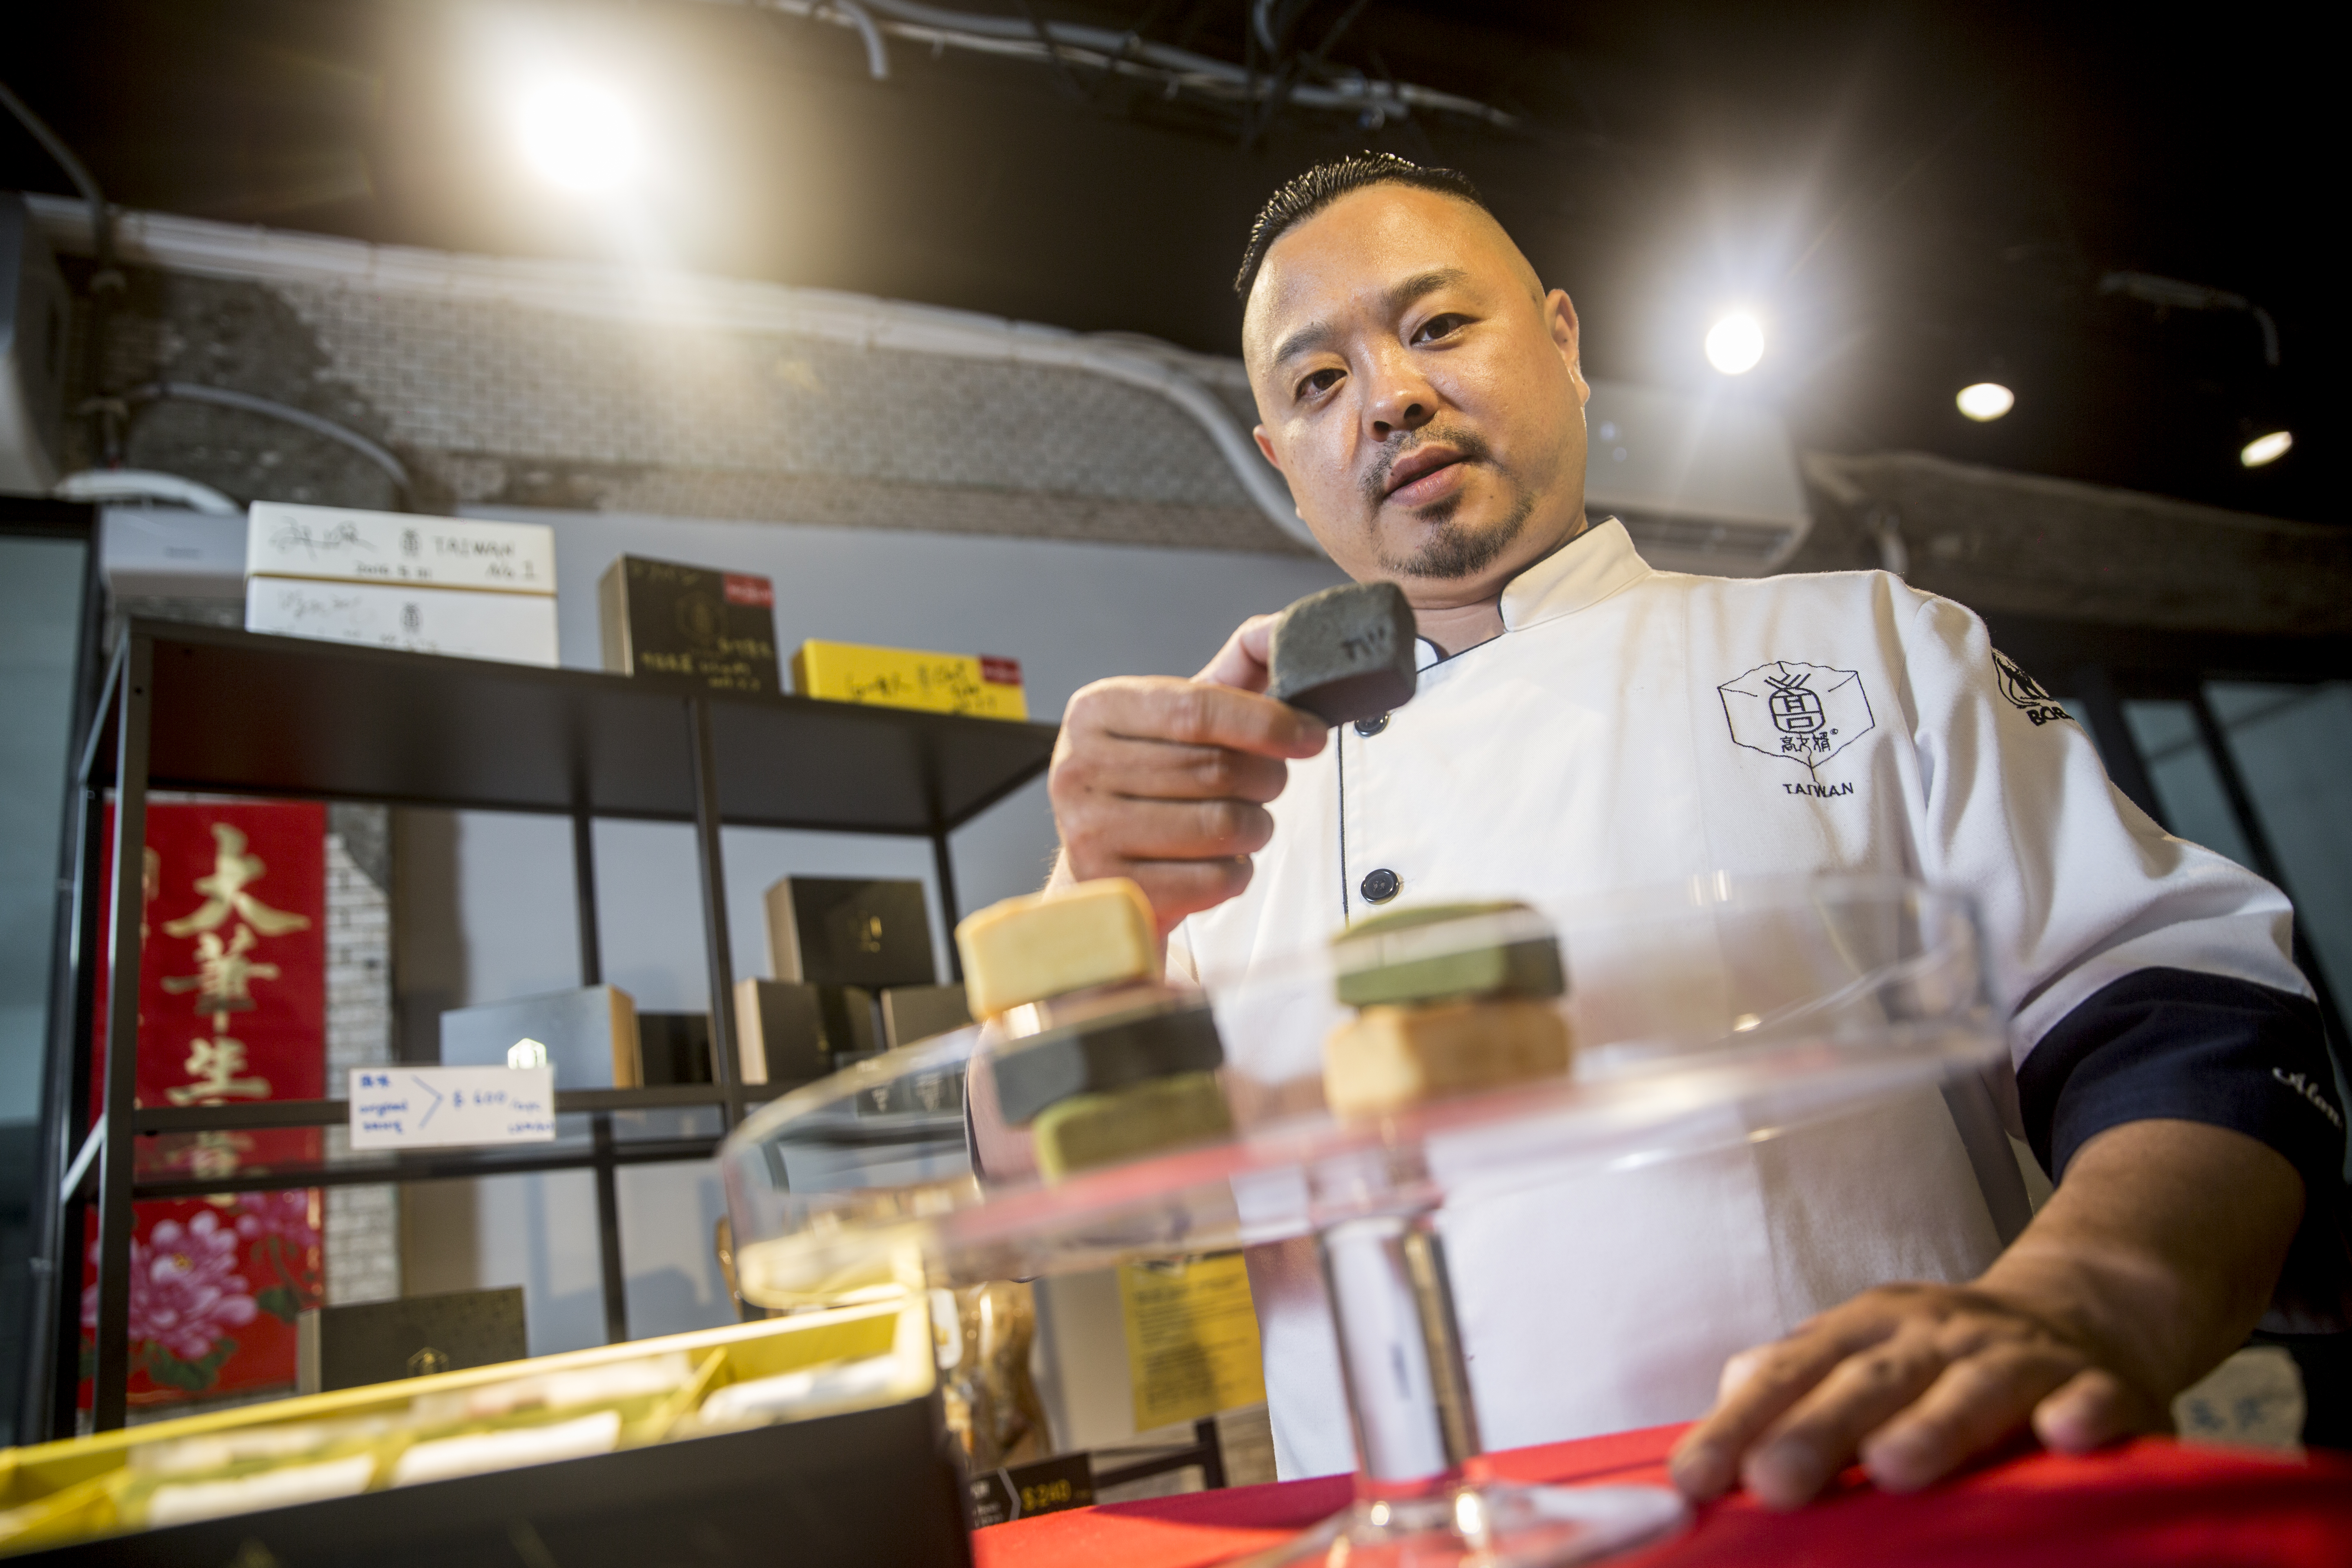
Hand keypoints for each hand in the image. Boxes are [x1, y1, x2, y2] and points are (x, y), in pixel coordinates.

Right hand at [1050, 615, 1326, 932]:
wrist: (1104, 868)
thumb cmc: (1153, 784)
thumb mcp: (1182, 718)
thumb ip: (1236, 670)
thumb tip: (1282, 628)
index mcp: (1097, 710)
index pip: (1196, 708)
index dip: (1266, 721)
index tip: (1311, 734)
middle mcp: (1080, 767)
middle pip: (1215, 769)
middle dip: (1266, 778)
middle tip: (1268, 783)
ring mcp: (1090, 832)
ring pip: (1221, 826)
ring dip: (1255, 827)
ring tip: (1241, 824)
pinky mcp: (1116, 891)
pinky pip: (1214, 879)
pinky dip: (1236, 871)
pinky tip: (1217, 861)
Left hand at [1670, 1119, 2303, 1509]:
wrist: (2078, 1314)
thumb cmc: (1942, 1362)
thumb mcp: (1860, 1358)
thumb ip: (1792, 1387)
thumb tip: (1719, 1410)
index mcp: (1865, 1332)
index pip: (1789, 1373)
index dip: (1739, 1423)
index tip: (1694, 1477)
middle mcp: (1932, 1336)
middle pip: (1868, 1381)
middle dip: (1817, 1430)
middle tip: (1773, 1482)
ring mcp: (2016, 1356)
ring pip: (1972, 1387)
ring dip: (1935, 1425)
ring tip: (1894, 1466)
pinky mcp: (2098, 1383)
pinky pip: (2092, 1395)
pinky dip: (2081, 1411)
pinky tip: (2064, 1433)